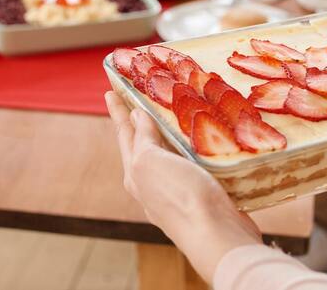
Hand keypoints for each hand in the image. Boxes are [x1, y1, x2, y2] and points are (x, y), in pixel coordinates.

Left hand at [105, 92, 261, 281]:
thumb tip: (137, 116)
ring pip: (169, 154)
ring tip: (172, 112)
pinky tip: (201, 141)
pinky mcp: (202, 194)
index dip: (117, 110)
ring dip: (169, 134)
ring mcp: (177, 190)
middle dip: (139, 120)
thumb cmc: (181, 197)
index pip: (124, 133)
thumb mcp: (150, 162)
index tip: (109, 89)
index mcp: (135, 172)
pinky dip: (191, 148)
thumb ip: (143, 139)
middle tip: (139, 95)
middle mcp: (152, 183)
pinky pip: (192, 163)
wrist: (217, 235)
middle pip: (143, 144)